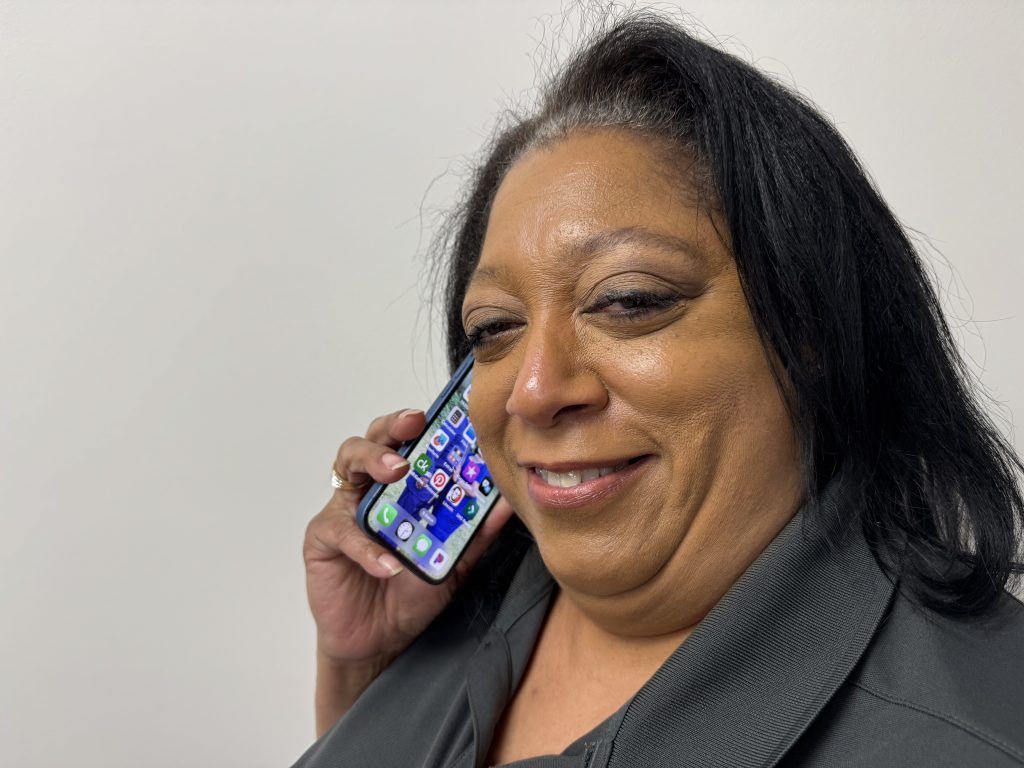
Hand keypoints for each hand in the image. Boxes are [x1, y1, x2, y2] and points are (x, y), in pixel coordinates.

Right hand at [303, 408, 514, 666]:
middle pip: (373, 438)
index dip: (421, 423)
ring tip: (396, 472)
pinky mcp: (322, 539)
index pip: (408, 442)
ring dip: (372, 461)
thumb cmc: (410, 593)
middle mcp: (370, 488)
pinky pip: (342, 531)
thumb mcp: (454, 562)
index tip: (443, 413)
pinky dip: (367, 546)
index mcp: (401, 486)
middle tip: (413, 427)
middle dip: (392, 427)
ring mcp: (343, 508)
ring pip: (347, 464)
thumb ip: (476, 532)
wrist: (379, 641)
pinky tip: (388, 563)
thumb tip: (508, 502)